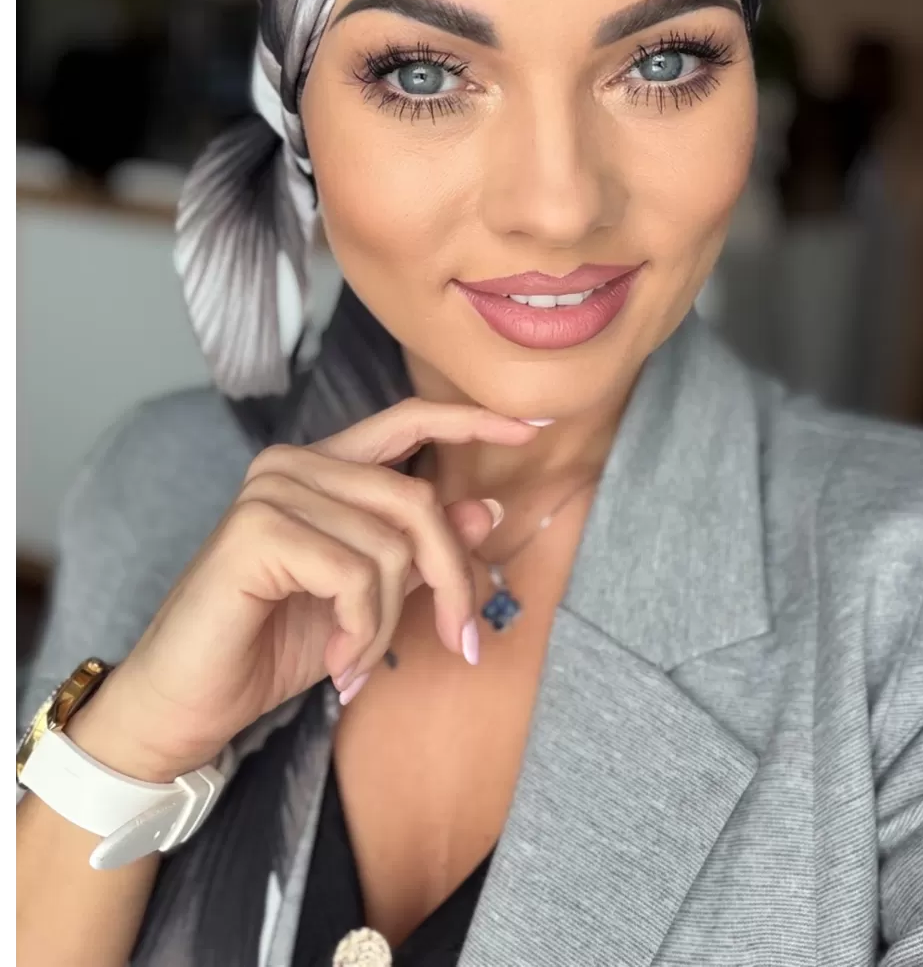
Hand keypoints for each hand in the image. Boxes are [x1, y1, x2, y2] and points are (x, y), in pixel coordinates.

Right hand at [69, 399, 538, 781]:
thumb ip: (418, 550)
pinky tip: (337, 660)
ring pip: (391, 545)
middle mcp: (294, 464)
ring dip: (389, 622)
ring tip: (358, 660)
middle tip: (460, 643)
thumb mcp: (367, 598)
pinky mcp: (256, 530)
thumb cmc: (271, 648)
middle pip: (417, 499)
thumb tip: (488, 509)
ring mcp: (272, 491)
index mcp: (322, 467)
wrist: (187, 705)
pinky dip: (361, 629)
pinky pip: (355, 574)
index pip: (407, 421)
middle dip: (451, 578)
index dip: (470, 421)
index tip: (529, 429)